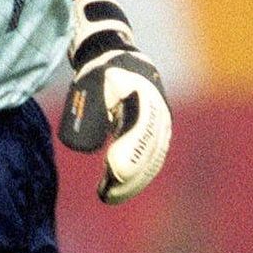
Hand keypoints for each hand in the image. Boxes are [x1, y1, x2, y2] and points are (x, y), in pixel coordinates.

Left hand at [57, 0, 170, 203]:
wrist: (117, 57)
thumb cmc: (101, 70)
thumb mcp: (93, 83)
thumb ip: (93, 111)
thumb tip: (93, 149)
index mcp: (146, 94)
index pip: (143, 129)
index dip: (132, 152)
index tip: (115, 170)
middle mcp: (158, 111)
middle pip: (150, 150)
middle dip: (130, 176)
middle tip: (107, 192)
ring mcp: (159, 125)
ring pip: (151, 160)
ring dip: (132, 182)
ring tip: (107, 195)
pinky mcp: (153, 136)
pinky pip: (148, 161)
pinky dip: (134, 178)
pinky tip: (113, 190)